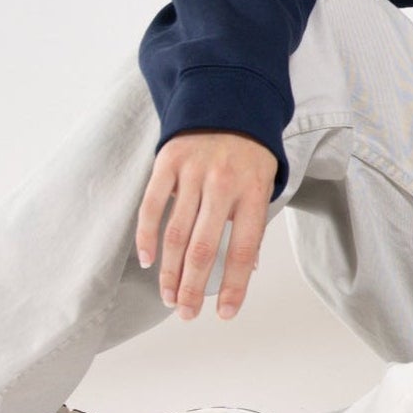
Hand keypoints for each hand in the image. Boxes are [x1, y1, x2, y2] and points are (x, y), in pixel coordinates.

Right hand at [135, 132, 275, 320]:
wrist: (229, 98)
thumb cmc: (249, 151)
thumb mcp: (264, 182)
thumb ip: (253, 223)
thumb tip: (246, 269)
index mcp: (253, 191)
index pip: (244, 248)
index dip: (234, 285)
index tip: (224, 313)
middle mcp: (223, 183)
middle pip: (203, 247)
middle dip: (192, 287)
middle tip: (184, 313)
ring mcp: (193, 172)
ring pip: (176, 233)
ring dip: (169, 272)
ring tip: (169, 296)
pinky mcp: (168, 162)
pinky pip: (152, 206)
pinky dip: (147, 237)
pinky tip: (149, 261)